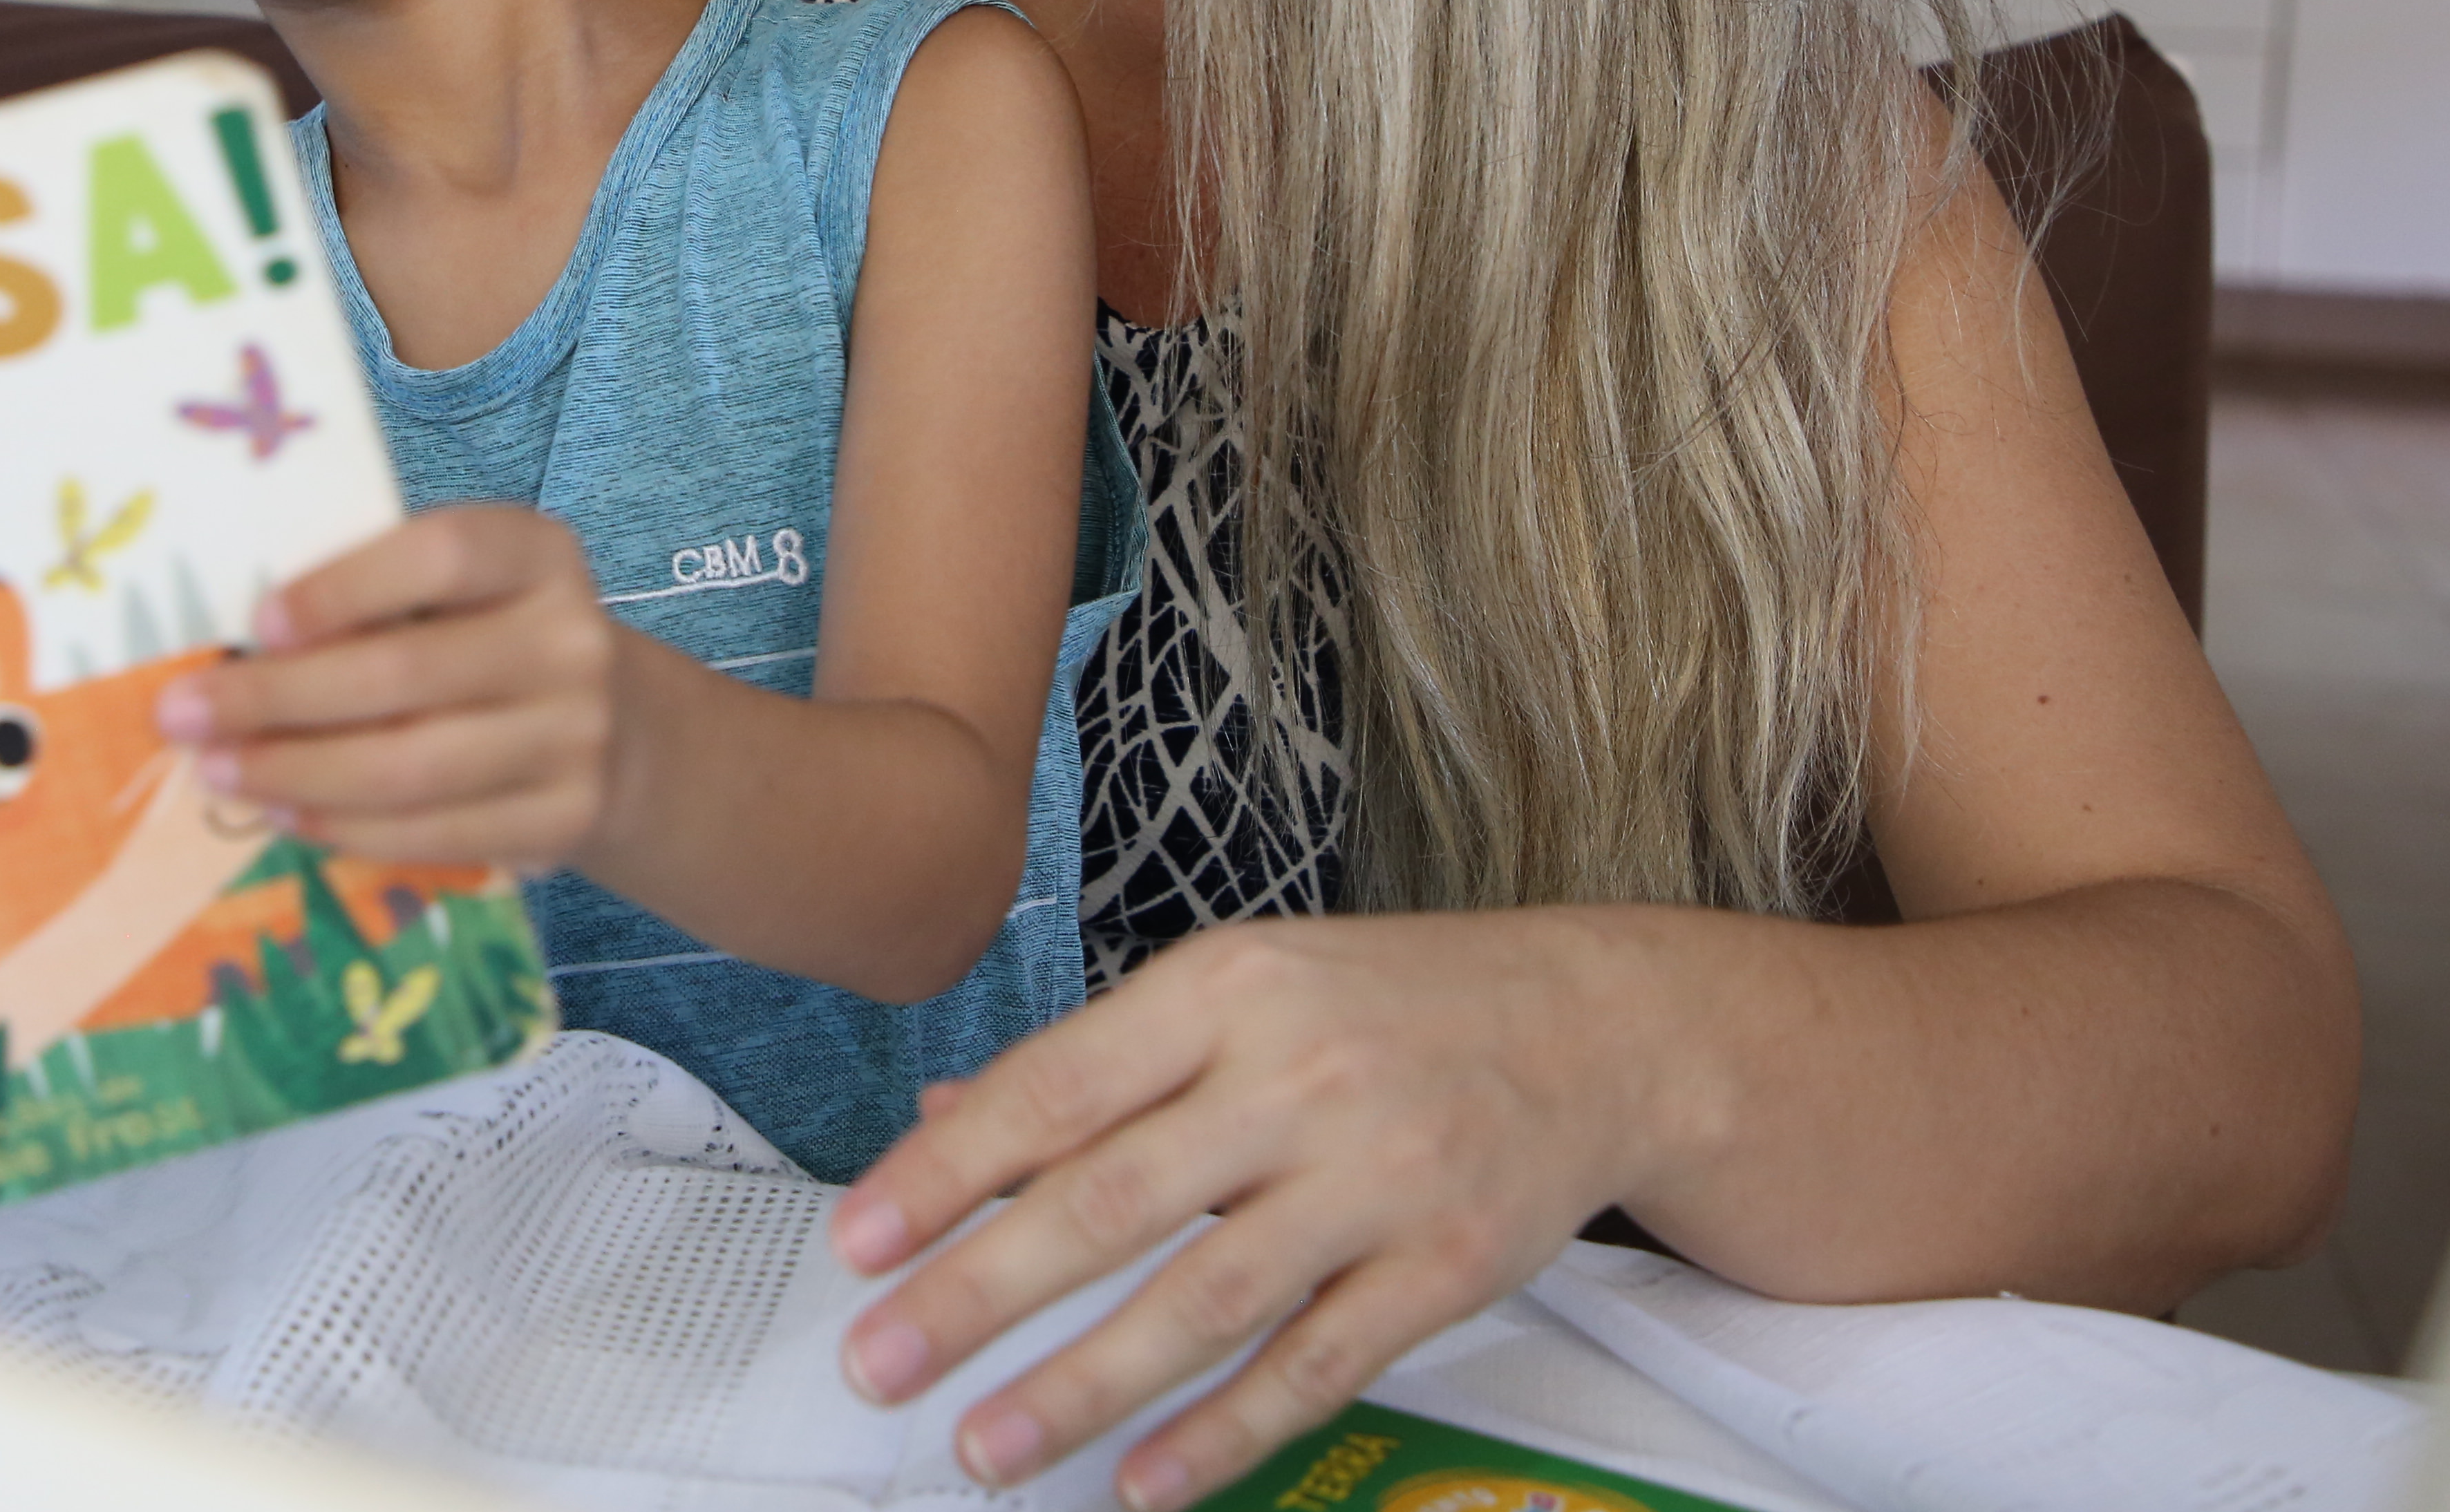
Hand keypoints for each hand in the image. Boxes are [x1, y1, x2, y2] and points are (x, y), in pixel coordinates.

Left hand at [154, 503, 626, 870]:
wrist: (615, 730)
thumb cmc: (489, 639)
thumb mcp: (457, 590)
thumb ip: (373, 596)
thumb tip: (232, 644)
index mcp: (536, 555)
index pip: (441, 556)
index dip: (343, 588)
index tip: (257, 622)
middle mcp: (569, 641)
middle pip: (405, 674)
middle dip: (275, 698)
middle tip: (181, 713)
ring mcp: (574, 739)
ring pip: (408, 768)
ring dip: (293, 773)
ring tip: (217, 770)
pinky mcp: (561, 822)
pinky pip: (432, 833)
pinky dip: (345, 828)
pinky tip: (284, 813)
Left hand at [823, 914, 1681, 1510]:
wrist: (1595, 1027)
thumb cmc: (1384, 1004)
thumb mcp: (1238, 986)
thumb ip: (1094, 1063)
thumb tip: (945, 1124)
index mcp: (1222, 992)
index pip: (1053, 1090)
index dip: (945, 1175)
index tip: (855, 1245)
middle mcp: (1294, 1079)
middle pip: (1108, 1201)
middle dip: (978, 1293)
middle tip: (878, 1362)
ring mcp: (1376, 1179)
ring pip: (1204, 1299)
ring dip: (1081, 1384)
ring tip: (981, 1445)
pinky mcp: (1445, 1269)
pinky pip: (1316, 1365)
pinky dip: (1225, 1432)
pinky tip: (1143, 1481)